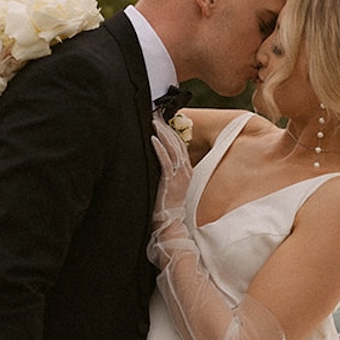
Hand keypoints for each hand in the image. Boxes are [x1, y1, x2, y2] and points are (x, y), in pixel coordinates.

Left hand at [151, 117, 192, 236]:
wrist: (169, 225)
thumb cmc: (166, 206)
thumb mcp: (171, 185)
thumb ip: (168, 171)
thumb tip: (159, 159)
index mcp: (186, 171)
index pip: (180, 145)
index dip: (172, 130)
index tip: (163, 118)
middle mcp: (185, 172)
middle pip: (177, 143)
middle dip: (166, 127)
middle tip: (156, 114)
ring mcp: (178, 177)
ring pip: (172, 149)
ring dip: (163, 134)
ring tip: (154, 122)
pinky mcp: (169, 182)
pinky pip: (165, 162)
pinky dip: (159, 149)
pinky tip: (153, 139)